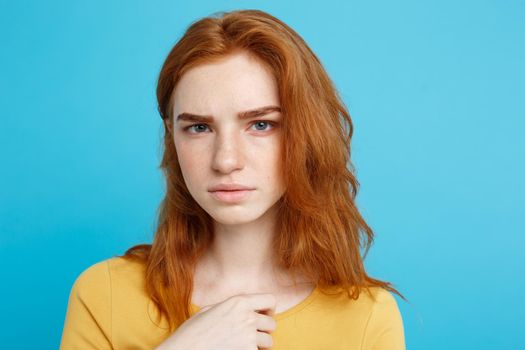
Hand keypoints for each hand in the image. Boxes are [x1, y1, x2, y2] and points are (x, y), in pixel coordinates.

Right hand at [155, 292, 276, 349]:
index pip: (270, 300)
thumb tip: (246, 307)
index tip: (263, 316)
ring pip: (268, 341)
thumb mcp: (209, 310)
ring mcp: (248, 337)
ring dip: (259, 345)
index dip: (269, 309)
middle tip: (250, 335)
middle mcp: (246, 317)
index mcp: (238, 302)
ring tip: (242, 345)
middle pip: (271, 323)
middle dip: (263, 330)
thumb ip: (231, 306)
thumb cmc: (192, 333)